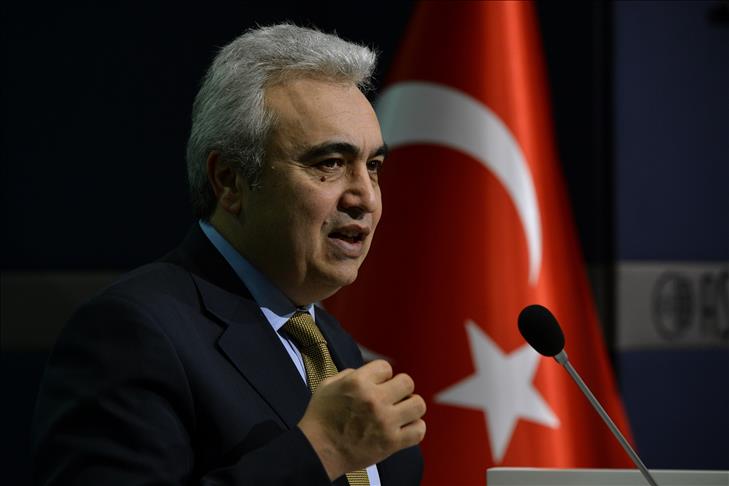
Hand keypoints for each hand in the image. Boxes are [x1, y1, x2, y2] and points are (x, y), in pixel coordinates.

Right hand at [297, 359, 425, 480]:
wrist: (318, 451)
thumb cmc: (321, 418)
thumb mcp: (328, 386)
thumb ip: (349, 374)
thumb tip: (368, 373)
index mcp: (357, 383)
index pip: (386, 367)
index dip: (382, 375)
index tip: (377, 384)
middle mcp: (374, 399)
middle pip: (407, 382)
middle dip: (400, 388)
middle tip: (392, 397)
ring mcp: (385, 421)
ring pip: (418, 405)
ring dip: (410, 407)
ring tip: (401, 411)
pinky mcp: (391, 442)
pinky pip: (419, 430)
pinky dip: (415, 428)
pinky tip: (404, 427)